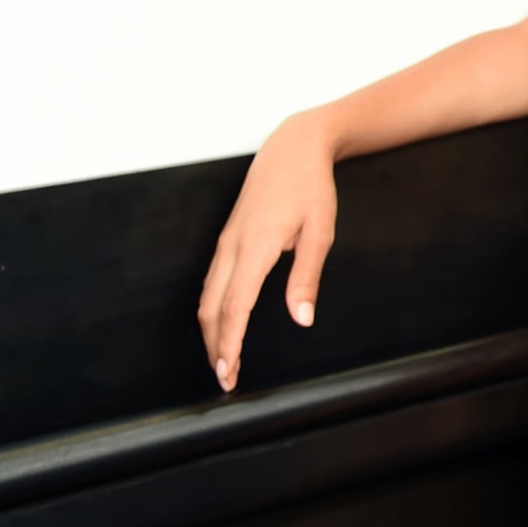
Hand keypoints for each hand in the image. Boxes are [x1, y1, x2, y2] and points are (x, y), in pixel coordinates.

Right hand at [196, 113, 337, 391]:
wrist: (293, 147)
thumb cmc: (311, 187)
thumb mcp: (320, 231)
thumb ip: (307, 277)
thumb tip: (302, 319)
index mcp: (255, 247)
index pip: (235, 308)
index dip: (230, 344)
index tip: (230, 372)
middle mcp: (232, 247)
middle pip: (211, 308)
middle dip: (214, 346)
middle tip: (225, 379)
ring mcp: (226, 241)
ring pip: (207, 295)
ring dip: (211, 330)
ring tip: (223, 359)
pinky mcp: (228, 237)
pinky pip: (212, 280)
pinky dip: (213, 309)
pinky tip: (222, 323)